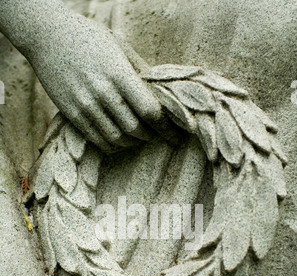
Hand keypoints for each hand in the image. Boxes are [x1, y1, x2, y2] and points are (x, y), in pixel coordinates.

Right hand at [27, 13, 162, 151]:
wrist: (46, 35)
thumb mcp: (118, 47)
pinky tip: (119, 141)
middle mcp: (103, 92)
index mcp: (120, 74)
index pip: (150, 111)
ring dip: (132, 143)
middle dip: (151, 136)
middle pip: (135, 129)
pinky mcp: (71, 114)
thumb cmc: (88, 38)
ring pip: (117, 139)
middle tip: (158, 136)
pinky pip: (97, 140)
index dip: (166, 128)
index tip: (176, 135)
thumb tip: (161, 93)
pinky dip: (113, 145)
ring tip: (139, 139)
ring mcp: (85, 105)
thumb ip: (139, 71)